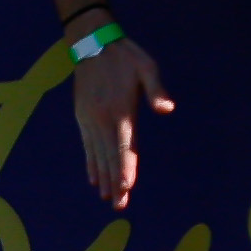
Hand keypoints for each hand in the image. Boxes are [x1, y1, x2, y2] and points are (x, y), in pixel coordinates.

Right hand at [68, 32, 172, 208]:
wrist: (92, 45)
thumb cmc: (125, 57)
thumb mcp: (146, 66)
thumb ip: (156, 89)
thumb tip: (168, 109)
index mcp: (120, 110)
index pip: (123, 146)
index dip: (125, 167)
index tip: (126, 187)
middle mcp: (102, 120)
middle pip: (109, 157)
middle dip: (115, 182)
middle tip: (120, 205)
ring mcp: (89, 120)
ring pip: (97, 155)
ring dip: (102, 177)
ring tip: (107, 197)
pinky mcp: (82, 118)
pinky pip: (87, 146)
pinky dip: (90, 163)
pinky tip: (93, 177)